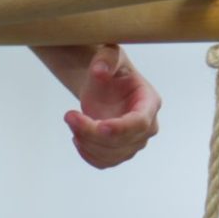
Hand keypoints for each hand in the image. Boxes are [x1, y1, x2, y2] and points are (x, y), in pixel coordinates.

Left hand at [63, 45, 160, 169]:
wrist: (104, 84)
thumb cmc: (110, 68)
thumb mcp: (109, 55)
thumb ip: (106, 59)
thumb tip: (99, 71)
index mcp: (149, 102)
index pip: (140, 123)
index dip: (121, 128)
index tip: (100, 126)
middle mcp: (147, 126)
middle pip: (123, 142)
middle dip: (93, 133)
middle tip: (69, 115)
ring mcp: (134, 143)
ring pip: (111, 155)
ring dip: (86, 142)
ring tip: (72, 120)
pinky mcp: (119, 153)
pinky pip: (103, 162)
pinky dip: (87, 153)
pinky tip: (77, 136)